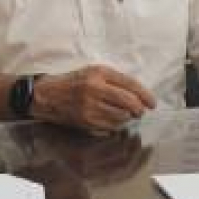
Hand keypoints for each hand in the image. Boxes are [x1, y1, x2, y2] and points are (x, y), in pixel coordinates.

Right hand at [32, 65, 155, 134]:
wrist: (46, 96)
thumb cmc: (71, 82)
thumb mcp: (92, 72)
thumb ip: (114, 79)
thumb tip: (139, 94)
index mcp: (98, 73)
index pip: (130, 84)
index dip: (145, 95)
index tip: (152, 102)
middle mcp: (94, 89)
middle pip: (128, 102)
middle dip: (139, 109)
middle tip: (141, 111)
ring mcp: (89, 107)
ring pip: (121, 116)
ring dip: (128, 117)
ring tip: (125, 114)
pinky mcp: (86, 121)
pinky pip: (110, 126)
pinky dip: (116, 125)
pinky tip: (112, 120)